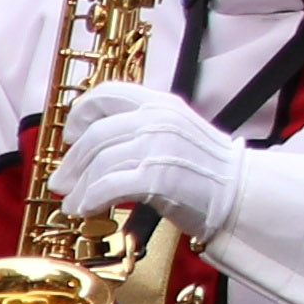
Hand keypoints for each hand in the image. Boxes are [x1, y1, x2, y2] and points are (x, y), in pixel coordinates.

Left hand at [56, 83, 243, 240]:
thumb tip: (101, 147)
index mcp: (162, 104)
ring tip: (73, 202)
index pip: (109, 94)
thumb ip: (144, 130)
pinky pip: (108, 185)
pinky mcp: (158, 177)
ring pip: (99, 163)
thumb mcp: (177, 135)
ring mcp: (158, 147)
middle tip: (60, 182)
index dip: (81, 113)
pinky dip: (90, 199)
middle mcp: (158, 119)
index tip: (72, 135)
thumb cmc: (209, 173)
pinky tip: (85, 209)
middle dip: (71, 162)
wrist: (242, 194)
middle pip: (96, 135)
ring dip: (79, 187)